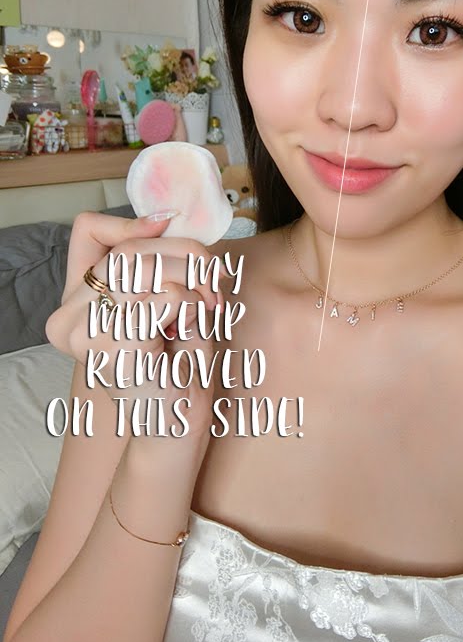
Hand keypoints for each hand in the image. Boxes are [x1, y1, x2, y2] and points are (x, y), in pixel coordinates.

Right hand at [46, 210, 227, 452]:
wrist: (177, 422)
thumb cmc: (174, 361)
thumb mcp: (163, 299)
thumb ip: (153, 263)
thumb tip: (162, 219)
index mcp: (75, 302)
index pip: (88, 232)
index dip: (129, 222)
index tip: (168, 226)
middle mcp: (68, 318)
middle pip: (130, 251)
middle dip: (184, 254)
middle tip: (215, 278)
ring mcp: (85, 336)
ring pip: (148, 270)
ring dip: (193, 280)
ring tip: (210, 303)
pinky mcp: (114, 350)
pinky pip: (166, 298)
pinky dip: (193, 304)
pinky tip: (195, 325)